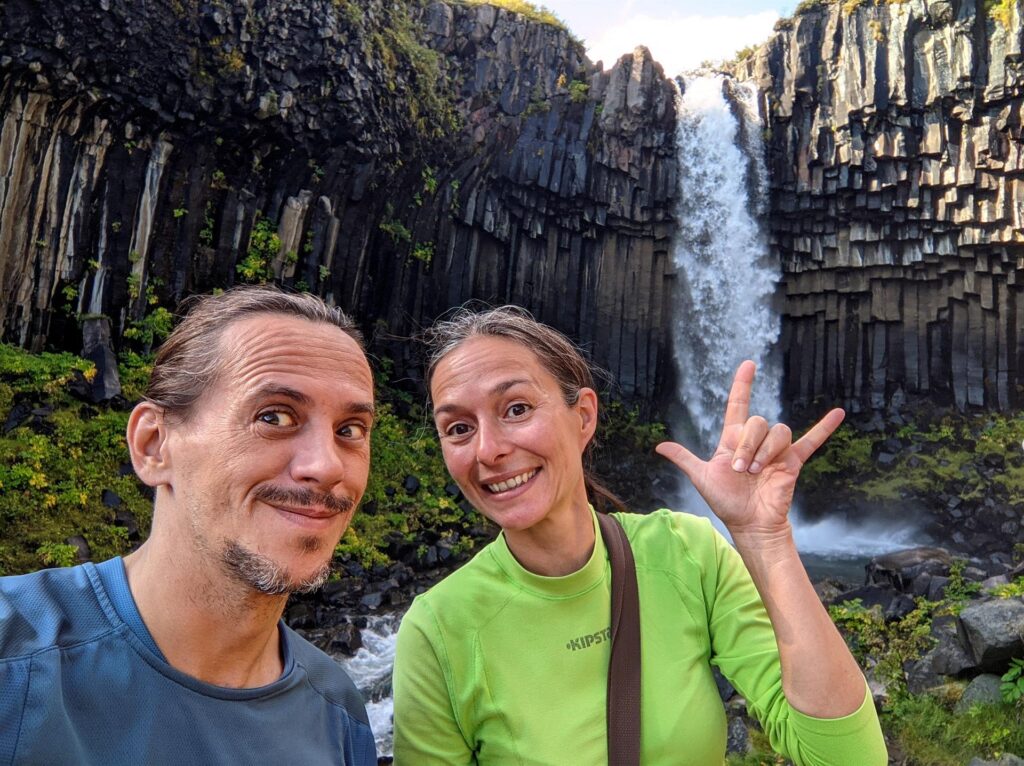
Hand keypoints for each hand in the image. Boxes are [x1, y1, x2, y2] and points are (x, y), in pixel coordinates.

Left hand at [654, 361, 842, 536]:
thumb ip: (684, 459)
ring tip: (757, 472)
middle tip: (743, 469)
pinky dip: (824, 428)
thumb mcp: (702, 477)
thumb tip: (659, 446)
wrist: (749, 523)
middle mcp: (756, 441)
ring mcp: (775, 450)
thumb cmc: (726, 502)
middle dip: (748, 445)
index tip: (748, 365)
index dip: (742, 384)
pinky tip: (838, 413)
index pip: (738, 405)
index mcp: (733, 440)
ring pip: (777, 432)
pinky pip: (811, 441)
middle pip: (757, 422)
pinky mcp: (792, 462)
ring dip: (766, 451)